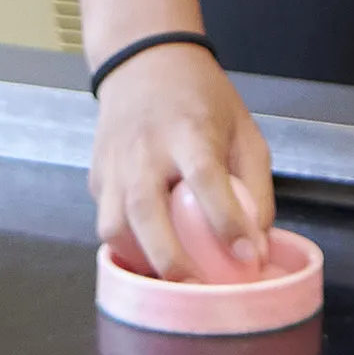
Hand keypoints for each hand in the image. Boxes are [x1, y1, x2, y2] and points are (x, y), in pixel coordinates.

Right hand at [91, 43, 275, 278]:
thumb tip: (257, 245)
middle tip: (195, 292)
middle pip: (145, 209)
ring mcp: (113, 163)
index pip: (205, 178)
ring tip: (169, 284)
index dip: (227, 221)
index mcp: (188, 130)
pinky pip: (106, 221)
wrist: (143, 62)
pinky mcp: (96, 176)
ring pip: (113, 223)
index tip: (248, 257)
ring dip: (140, 258)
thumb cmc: (202, 100)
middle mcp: (144, 148)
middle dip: (169, 258)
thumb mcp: (244, 129)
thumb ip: (255, 186)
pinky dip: (126, 247)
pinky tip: (151, 260)